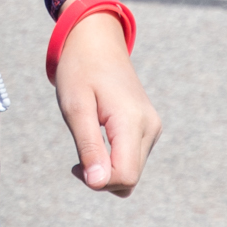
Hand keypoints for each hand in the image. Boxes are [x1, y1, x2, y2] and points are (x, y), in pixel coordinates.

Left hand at [53, 11, 159, 195]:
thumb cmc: (80, 70)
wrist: (96, 42)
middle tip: (76, 156)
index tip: (75, 166)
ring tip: (86, 141)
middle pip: (129, 179)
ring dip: (106, 169)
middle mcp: (150, 128)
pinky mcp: (148, 128)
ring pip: (131, 172)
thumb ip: (88, 146)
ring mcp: (152, 128)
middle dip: (101, 177)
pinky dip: (113, 160)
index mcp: (133, 122)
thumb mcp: (75, 107)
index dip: (99, 182)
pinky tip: (97, 140)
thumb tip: (98, 183)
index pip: (125, 177)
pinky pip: (132, 159)